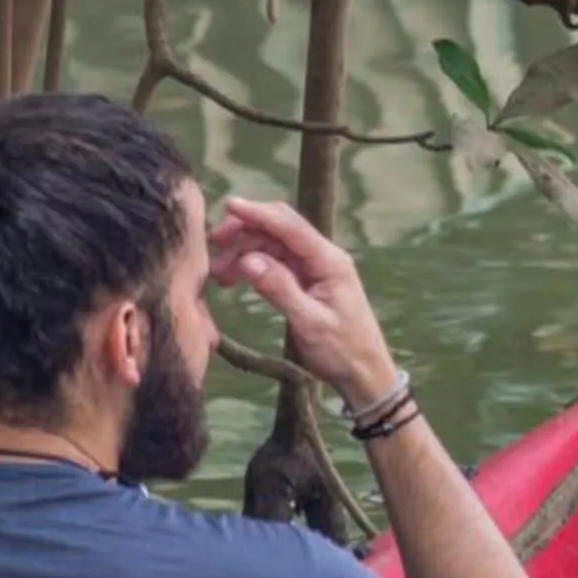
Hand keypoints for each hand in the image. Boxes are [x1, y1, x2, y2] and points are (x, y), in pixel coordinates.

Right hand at [207, 195, 398, 407]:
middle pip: (279, 229)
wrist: (364, 372)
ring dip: (244, 251)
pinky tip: (233, 277)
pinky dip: (252, 265)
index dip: (258, 213)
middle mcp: (323, 257)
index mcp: (330, 261)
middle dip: (245, 231)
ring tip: (218, 274)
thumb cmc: (343, 350)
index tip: (228, 205)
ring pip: (272, 245)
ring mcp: (314, 267)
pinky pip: (275, 262)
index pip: (291, 227)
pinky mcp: (306, 280)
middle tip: (213, 247)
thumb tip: (248, 260)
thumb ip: (280, 289)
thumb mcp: (309, 323)